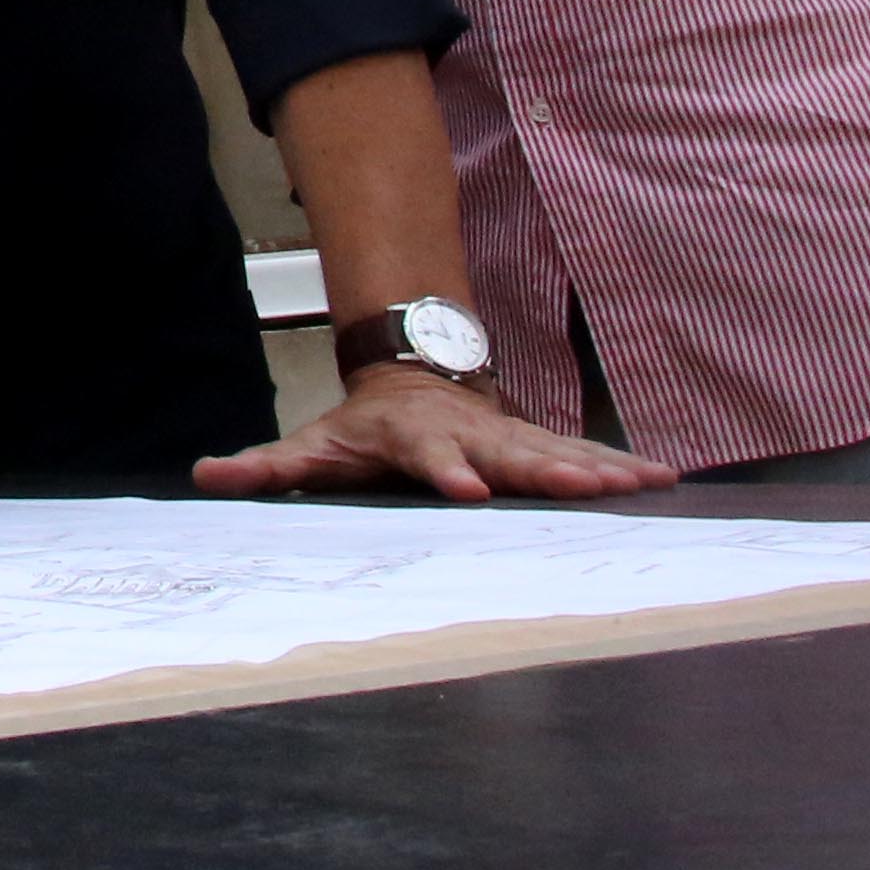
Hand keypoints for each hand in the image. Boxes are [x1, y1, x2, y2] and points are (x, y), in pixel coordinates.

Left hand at [196, 368, 680, 501]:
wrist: (412, 376)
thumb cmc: (363, 426)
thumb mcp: (313, 445)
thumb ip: (265, 466)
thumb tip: (206, 477)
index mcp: (417, 437)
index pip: (433, 456)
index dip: (448, 473)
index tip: (469, 493)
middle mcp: (472, 432)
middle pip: (512, 453)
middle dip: (548, 472)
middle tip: (586, 491)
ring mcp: (510, 433)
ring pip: (559, 449)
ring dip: (600, 468)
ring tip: (644, 485)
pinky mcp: (539, 440)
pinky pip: (586, 453)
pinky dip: (624, 465)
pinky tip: (664, 479)